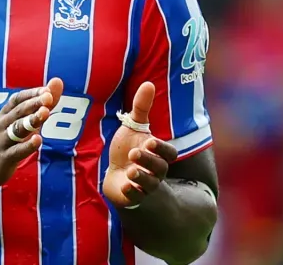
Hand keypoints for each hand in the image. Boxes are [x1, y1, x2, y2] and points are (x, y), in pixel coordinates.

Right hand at [0, 78, 63, 187]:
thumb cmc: (4, 141)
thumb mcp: (19, 121)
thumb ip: (41, 104)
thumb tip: (58, 81)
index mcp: (5, 115)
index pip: (18, 99)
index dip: (32, 93)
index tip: (47, 90)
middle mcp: (2, 125)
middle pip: (19, 111)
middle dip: (34, 103)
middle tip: (48, 97)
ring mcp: (2, 142)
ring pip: (17, 128)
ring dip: (31, 120)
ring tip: (45, 113)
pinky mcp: (4, 158)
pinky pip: (16, 151)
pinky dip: (27, 146)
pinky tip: (38, 140)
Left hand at [103, 81, 177, 207]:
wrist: (114, 173)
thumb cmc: (127, 148)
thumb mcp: (133, 127)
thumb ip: (141, 107)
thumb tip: (148, 83)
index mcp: (157, 154)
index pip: (168, 153)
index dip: (161, 148)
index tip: (149, 140)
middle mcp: (154, 171)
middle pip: (160, 168)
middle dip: (148, 160)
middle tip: (134, 153)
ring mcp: (144, 185)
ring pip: (150, 184)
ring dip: (141, 177)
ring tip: (130, 171)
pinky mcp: (132, 196)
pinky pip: (136, 198)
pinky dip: (132, 192)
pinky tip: (124, 185)